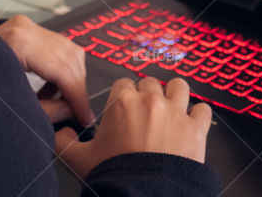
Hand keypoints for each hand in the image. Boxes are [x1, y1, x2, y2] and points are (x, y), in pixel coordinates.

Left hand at [0, 14, 94, 125]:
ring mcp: (24, 24)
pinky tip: (46, 89)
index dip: (79, 98)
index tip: (85, 117)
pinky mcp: (23, 28)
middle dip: (76, 88)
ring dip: (68, 77)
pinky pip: (54, 46)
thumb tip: (70, 112)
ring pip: (67, 50)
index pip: (65, 71)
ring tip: (57, 103)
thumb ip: (47, 111)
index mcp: (21, 43)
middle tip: (77, 112)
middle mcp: (25, 27)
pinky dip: (57, 68)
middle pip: (70, 58)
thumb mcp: (13, 105)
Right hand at [55, 76, 212, 178]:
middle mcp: (150, 102)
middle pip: (150, 83)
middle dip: (148, 96)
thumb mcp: (80, 159)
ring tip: (171, 110)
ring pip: (179, 86)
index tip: (125, 109)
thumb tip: (58, 133)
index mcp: (122, 103)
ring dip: (175, 95)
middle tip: (145, 115)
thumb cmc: (115, 178)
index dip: (124, 97)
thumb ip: (64, 141)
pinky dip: (198, 115)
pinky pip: (203, 109)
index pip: (124, 84)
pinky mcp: (196, 128)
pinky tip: (191, 125)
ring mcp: (176, 112)